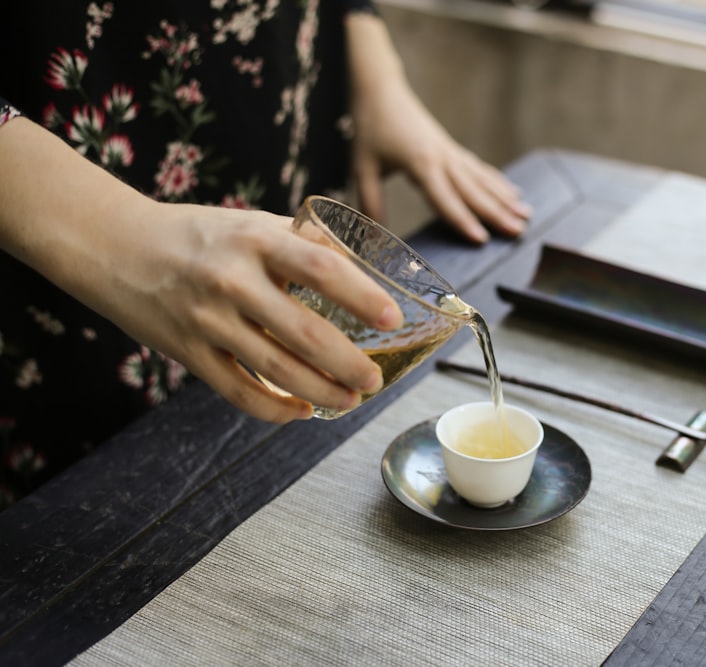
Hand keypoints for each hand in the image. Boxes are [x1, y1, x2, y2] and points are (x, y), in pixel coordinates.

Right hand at [0, 117, 402, 422]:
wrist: (113, 246)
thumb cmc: (195, 234)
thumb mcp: (249, 222)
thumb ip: (300, 240)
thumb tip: (354, 258)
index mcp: (256, 240)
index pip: (321, 269)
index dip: (361, 296)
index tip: (391, 318)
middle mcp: (233, 280)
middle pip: (305, 334)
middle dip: (348, 364)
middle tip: (375, 379)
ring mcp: (208, 320)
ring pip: (276, 370)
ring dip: (321, 392)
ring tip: (350, 399)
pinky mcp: (189, 352)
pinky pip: (239, 392)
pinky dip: (275, 408)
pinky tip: (301, 411)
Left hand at [345, 13, 531, 243]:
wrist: (381, 89)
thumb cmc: (371, 127)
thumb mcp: (362, 166)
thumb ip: (370, 201)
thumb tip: (372, 236)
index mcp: (421, 163)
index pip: (445, 199)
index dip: (463, 221)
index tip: (482, 240)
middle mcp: (442, 158)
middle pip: (474, 191)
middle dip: (497, 213)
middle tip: (519, 232)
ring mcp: (451, 152)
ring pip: (483, 179)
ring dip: (505, 199)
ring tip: (527, 215)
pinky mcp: (452, 148)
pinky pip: (480, 169)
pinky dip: (498, 182)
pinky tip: (514, 192)